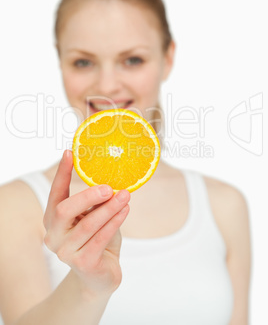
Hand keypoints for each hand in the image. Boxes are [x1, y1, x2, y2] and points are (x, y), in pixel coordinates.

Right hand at [43, 150, 130, 297]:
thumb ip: (94, 201)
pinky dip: (115, 222)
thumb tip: (108, 175)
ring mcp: (66, 252)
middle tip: (109, 187)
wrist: (100, 276)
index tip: (70, 152)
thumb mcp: (92, 216)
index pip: (56, 193)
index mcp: (52, 219)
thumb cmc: (97, 239)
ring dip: (109, 208)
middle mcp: (53, 235)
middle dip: (88, 195)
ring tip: (125, 195)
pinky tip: (125, 210)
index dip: (63, 173)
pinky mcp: (83, 263)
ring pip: (88, 224)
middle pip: (65, 209)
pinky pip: (100, 238)